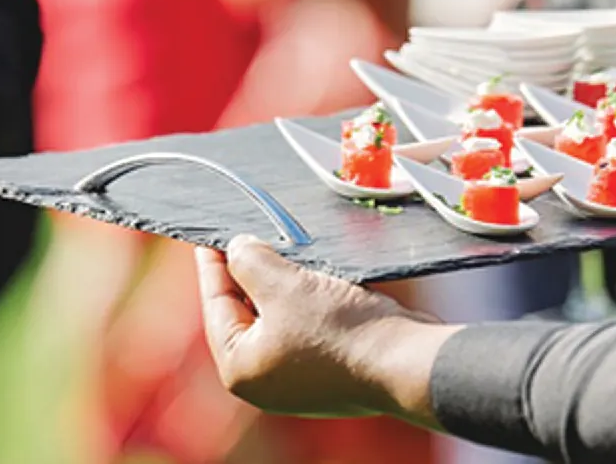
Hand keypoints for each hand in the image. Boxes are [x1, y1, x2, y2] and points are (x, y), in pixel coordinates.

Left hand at [196, 235, 459, 424]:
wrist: (407, 361)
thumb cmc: (339, 329)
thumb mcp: (283, 285)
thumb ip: (250, 261)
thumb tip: (237, 248)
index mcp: (240, 369)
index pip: (217, 305)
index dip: (213, 264)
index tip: (208, 235)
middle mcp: (265, 381)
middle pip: (247, 314)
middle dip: (250, 273)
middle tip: (249, 234)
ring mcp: (300, 380)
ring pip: (280, 318)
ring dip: (282, 284)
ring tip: (283, 247)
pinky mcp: (332, 371)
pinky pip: (308, 326)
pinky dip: (307, 300)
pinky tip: (314, 274)